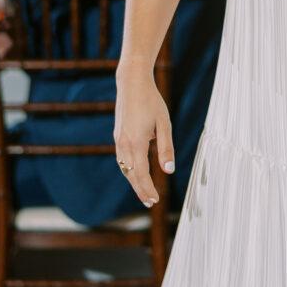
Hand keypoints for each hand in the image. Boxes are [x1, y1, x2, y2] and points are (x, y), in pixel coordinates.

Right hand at [113, 70, 173, 209]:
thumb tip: (169, 170)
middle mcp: (124, 144)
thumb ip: (166, 147)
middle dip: (140, 189)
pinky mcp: (118, 136)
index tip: (155, 200)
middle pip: (131, 174)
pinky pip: (122, 158)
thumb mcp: (164, 124)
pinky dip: (129, 169)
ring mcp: (118, 140)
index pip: (141, 173)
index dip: (147, 188)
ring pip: (124, 167)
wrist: (131, 83)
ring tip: (144, 191)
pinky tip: (136, 172)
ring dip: (134, 181)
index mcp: (136, 142)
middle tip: (150, 202)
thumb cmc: (151, 101)